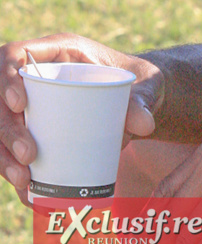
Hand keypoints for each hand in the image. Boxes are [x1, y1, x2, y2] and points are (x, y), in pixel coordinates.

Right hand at [0, 33, 163, 204]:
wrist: (141, 101)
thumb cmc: (140, 82)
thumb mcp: (145, 85)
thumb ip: (143, 100)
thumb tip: (144, 125)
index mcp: (59, 51)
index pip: (15, 54)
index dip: (6, 78)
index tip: (19, 105)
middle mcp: (37, 75)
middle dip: (6, 129)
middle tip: (29, 156)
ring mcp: (31, 104)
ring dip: (3, 156)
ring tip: (25, 180)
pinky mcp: (32, 129)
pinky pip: (10, 149)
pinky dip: (14, 171)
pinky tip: (28, 192)